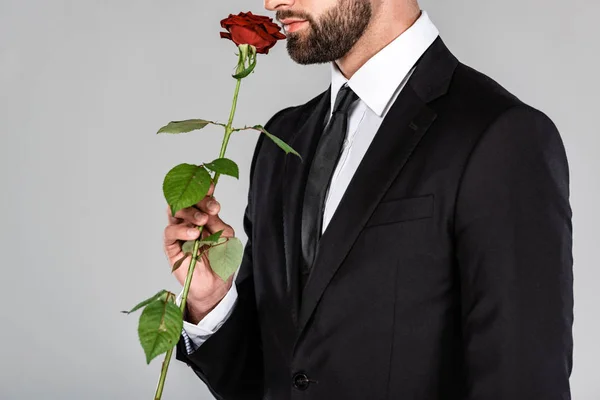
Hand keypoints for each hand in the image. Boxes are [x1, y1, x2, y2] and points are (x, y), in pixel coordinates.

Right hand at [163, 182, 234, 322]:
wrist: (215, 285)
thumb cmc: (222, 261)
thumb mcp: (227, 239)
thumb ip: (218, 223)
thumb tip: (209, 211)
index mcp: (205, 216)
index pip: (201, 198)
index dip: (204, 190)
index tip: (212, 187)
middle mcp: (190, 221)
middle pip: (188, 200)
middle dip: (200, 200)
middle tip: (212, 207)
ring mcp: (180, 232)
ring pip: (175, 212)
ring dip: (190, 213)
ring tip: (202, 221)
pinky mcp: (171, 246)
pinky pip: (170, 232)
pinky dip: (181, 229)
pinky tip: (194, 234)